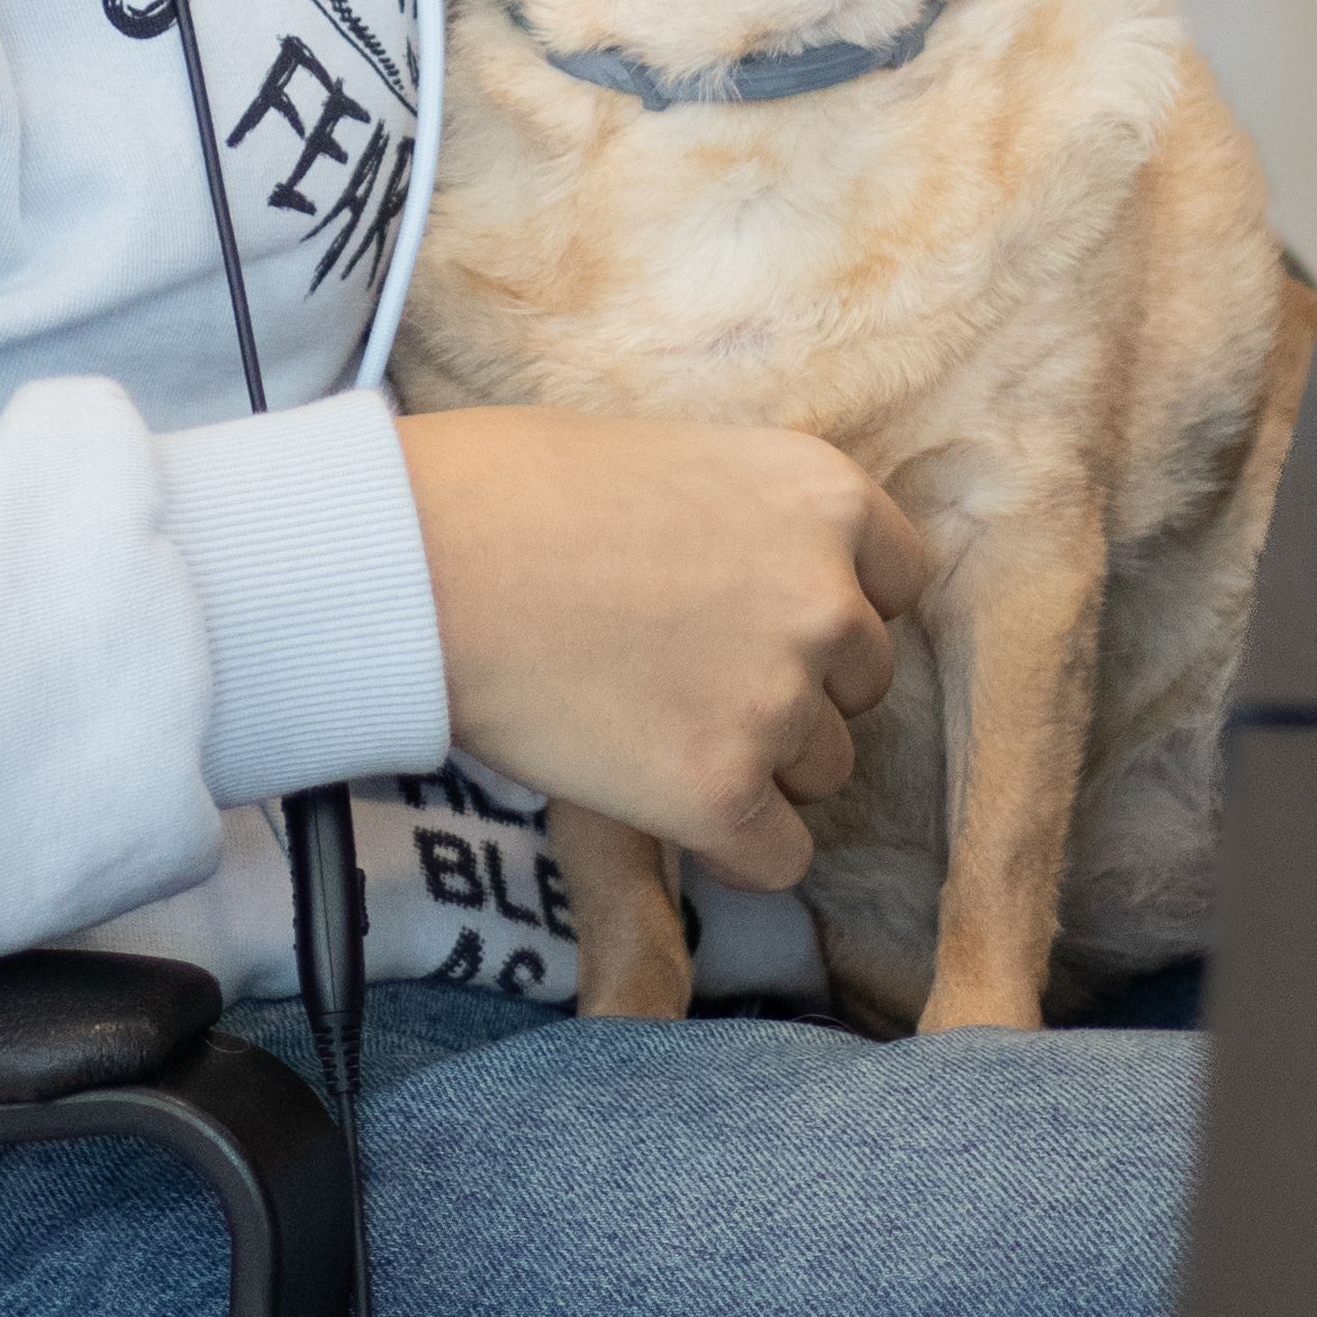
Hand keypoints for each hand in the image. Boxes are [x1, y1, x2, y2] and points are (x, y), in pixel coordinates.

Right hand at [392, 410, 924, 892]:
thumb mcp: (673, 458)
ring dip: (756, 764)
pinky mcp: (721, 792)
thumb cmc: (512, 491)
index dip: (830, 606)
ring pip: (823, 772)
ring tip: (649, 727)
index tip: (760, 617)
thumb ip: (748, 523)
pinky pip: (779, 857)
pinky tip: (664, 807)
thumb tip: (759, 586)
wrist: (419, 562)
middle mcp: (829, 599)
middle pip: (862, 684)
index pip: (897, 581)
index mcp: (826, 497)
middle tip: (686, 675)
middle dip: (792, 687)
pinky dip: (731, 846)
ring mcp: (779, 702)